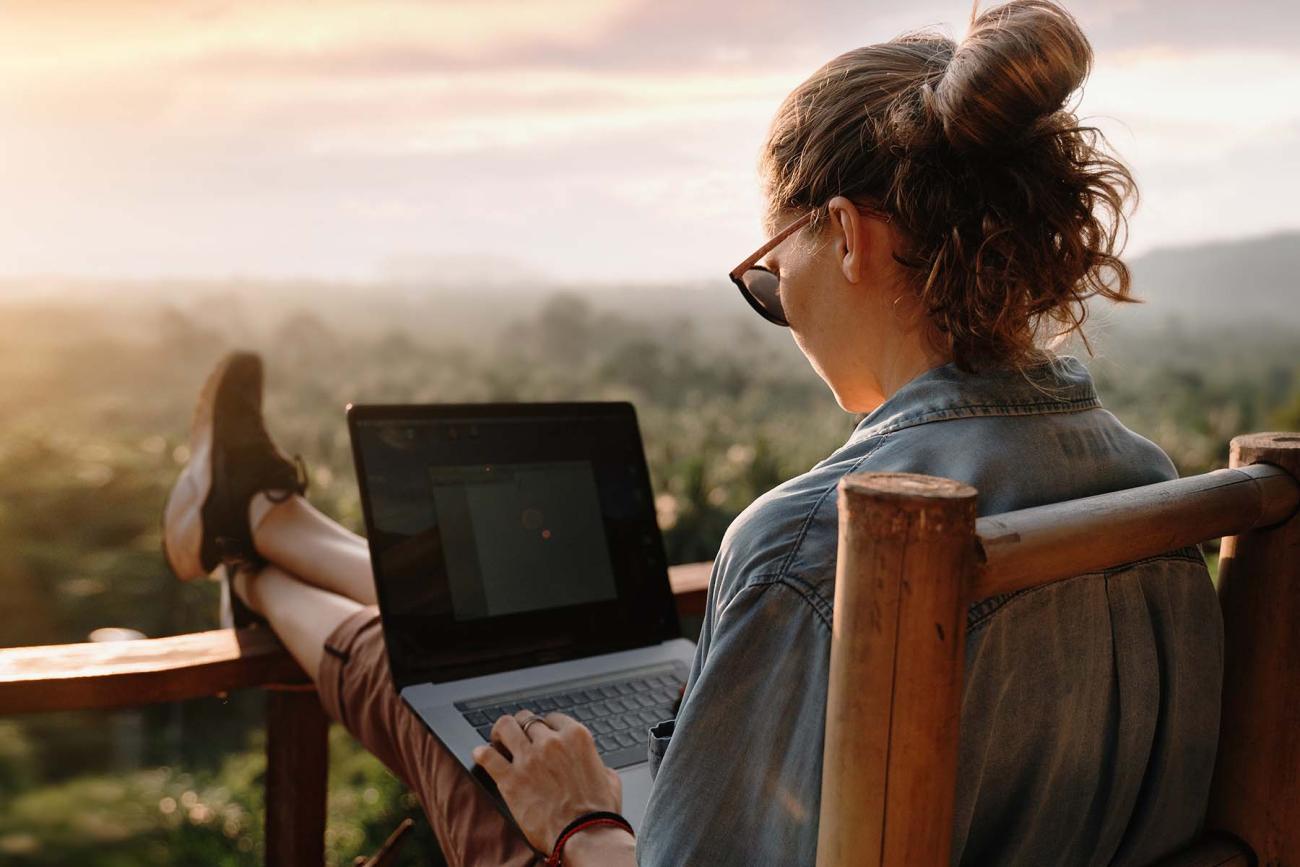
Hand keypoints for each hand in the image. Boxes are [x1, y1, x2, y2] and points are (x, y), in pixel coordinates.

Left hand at [472, 710, 624, 854]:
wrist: (585, 835)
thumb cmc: (598, 812)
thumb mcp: (609, 777)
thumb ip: (596, 762)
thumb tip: (593, 764)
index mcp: (576, 737)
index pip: (552, 718)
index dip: (545, 726)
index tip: (540, 734)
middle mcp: (551, 742)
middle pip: (527, 719)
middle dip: (522, 726)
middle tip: (517, 735)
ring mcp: (529, 758)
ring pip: (505, 727)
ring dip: (500, 732)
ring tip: (497, 739)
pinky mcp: (511, 779)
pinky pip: (488, 757)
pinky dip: (482, 754)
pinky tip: (481, 755)